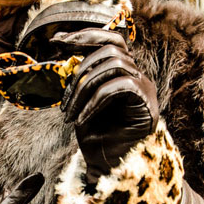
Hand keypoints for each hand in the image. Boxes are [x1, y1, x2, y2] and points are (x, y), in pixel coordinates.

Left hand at [53, 28, 158, 185]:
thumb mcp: (81, 99)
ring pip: (113, 64)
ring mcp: (145, 87)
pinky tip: (80, 120)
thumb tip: (60, 47)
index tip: (57, 41)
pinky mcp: (146, 102)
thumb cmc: (96, 135)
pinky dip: (93, 102)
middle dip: (80, 68)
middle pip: (112, 48)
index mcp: (124, 72)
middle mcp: (138, 75)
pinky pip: (117, 87)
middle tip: (62, 97)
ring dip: (83, 88)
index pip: (111, 38)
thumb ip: (79, 75)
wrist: (109, 168)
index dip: (86, 35)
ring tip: (69, 113)